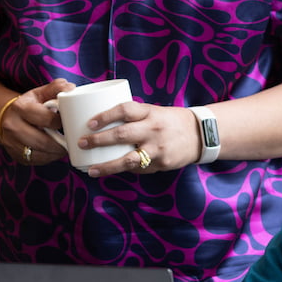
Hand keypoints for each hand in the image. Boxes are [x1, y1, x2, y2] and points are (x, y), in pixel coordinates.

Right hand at [0, 80, 76, 163]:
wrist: (6, 117)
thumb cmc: (29, 105)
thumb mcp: (39, 93)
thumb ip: (55, 88)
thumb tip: (70, 88)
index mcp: (20, 108)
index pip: (47, 119)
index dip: (61, 122)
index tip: (68, 122)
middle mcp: (13, 126)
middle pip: (43, 142)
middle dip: (61, 144)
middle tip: (72, 141)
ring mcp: (12, 143)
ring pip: (40, 154)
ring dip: (56, 153)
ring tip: (65, 147)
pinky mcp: (15, 155)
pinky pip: (36, 161)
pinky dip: (48, 158)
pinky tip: (53, 152)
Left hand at [77, 101, 202, 175]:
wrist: (200, 134)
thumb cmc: (170, 121)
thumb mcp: (153, 112)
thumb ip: (133, 118)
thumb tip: (103, 125)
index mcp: (149, 112)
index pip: (124, 110)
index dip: (105, 116)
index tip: (89, 123)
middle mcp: (153, 129)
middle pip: (122, 134)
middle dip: (98, 140)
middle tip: (81, 143)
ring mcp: (157, 148)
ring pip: (128, 160)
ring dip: (107, 166)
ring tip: (91, 170)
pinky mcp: (161, 163)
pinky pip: (139, 169)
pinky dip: (125, 170)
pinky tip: (113, 171)